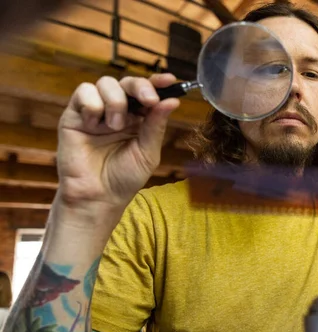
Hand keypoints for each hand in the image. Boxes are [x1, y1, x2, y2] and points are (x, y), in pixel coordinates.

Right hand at [56, 73, 179, 210]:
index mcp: (138, 119)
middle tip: (148, 100)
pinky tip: (94, 124)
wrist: (98, 196)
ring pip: (106, 83)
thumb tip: (172, 100)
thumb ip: (157, 125)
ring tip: (115, 126)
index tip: (169, 80)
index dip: (158, 83)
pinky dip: (92, 103)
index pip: (148, 93)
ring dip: (116, 101)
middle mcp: (118, 111)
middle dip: (140, 87)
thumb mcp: (148, 152)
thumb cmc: (124, 177)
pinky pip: (83, 92)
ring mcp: (96, 112)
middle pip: (128, 82)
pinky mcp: (75, 115)